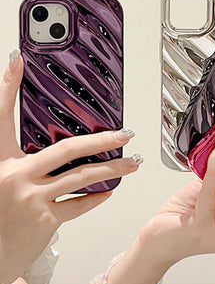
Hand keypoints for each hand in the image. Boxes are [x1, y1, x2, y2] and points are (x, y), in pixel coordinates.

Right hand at [0, 49, 140, 283]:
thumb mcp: (0, 177)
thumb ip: (17, 159)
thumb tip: (42, 147)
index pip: (1, 115)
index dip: (8, 85)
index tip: (19, 61)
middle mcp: (13, 176)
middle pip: (67, 149)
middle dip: (102, 140)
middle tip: (125, 134)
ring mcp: (30, 199)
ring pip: (82, 177)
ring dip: (113, 169)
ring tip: (132, 163)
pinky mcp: (44, 222)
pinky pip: (79, 204)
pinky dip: (96, 197)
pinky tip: (108, 192)